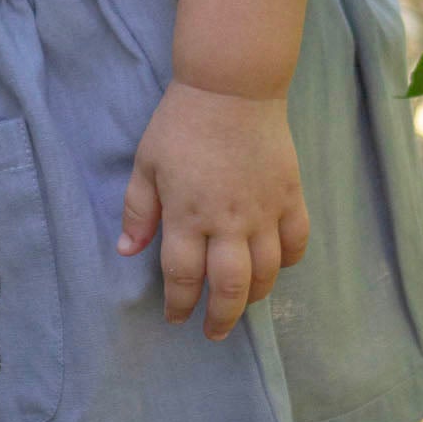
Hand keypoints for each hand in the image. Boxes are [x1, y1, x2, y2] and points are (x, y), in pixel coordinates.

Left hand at [117, 80, 309, 339]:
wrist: (231, 88)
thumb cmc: (180, 124)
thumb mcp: (146, 164)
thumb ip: (138, 210)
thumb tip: (126, 251)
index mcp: (187, 215)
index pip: (182, 276)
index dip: (178, 303)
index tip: (175, 317)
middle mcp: (228, 222)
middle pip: (228, 287)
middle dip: (219, 318)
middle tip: (212, 333)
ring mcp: (264, 211)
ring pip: (266, 273)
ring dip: (253, 296)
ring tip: (240, 304)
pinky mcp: (290, 197)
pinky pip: (296, 243)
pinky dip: (287, 262)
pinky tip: (274, 267)